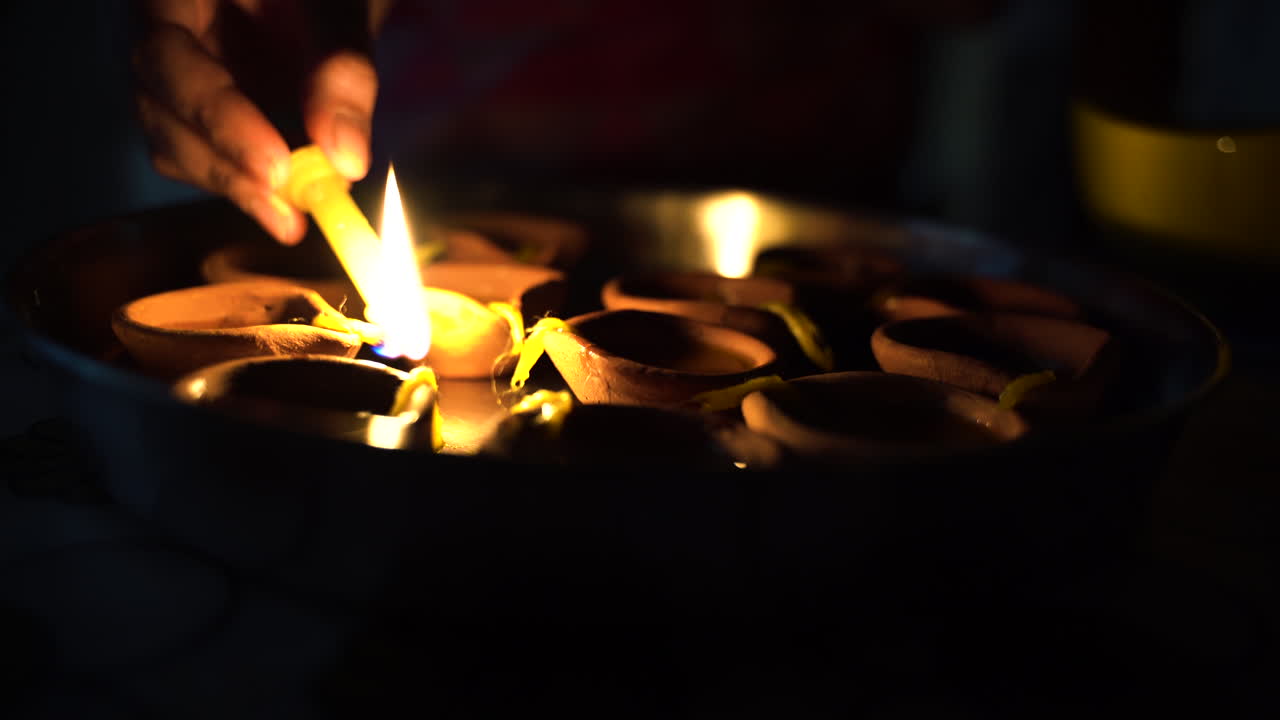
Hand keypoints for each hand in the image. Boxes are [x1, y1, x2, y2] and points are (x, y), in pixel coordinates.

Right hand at [132, 1, 392, 243]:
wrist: (326, 1)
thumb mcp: (338, 11)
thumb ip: (341, 70)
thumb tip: (345, 161)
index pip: (165, 56)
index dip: (216, 116)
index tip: (276, 168)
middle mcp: (159, 37)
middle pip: (158, 110)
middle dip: (224, 167)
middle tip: (288, 214)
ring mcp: (176, 80)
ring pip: (175, 145)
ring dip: (235, 187)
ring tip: (296, 217)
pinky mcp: (202, 116)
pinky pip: (207, 159)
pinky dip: (248, 187)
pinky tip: (292, 207)